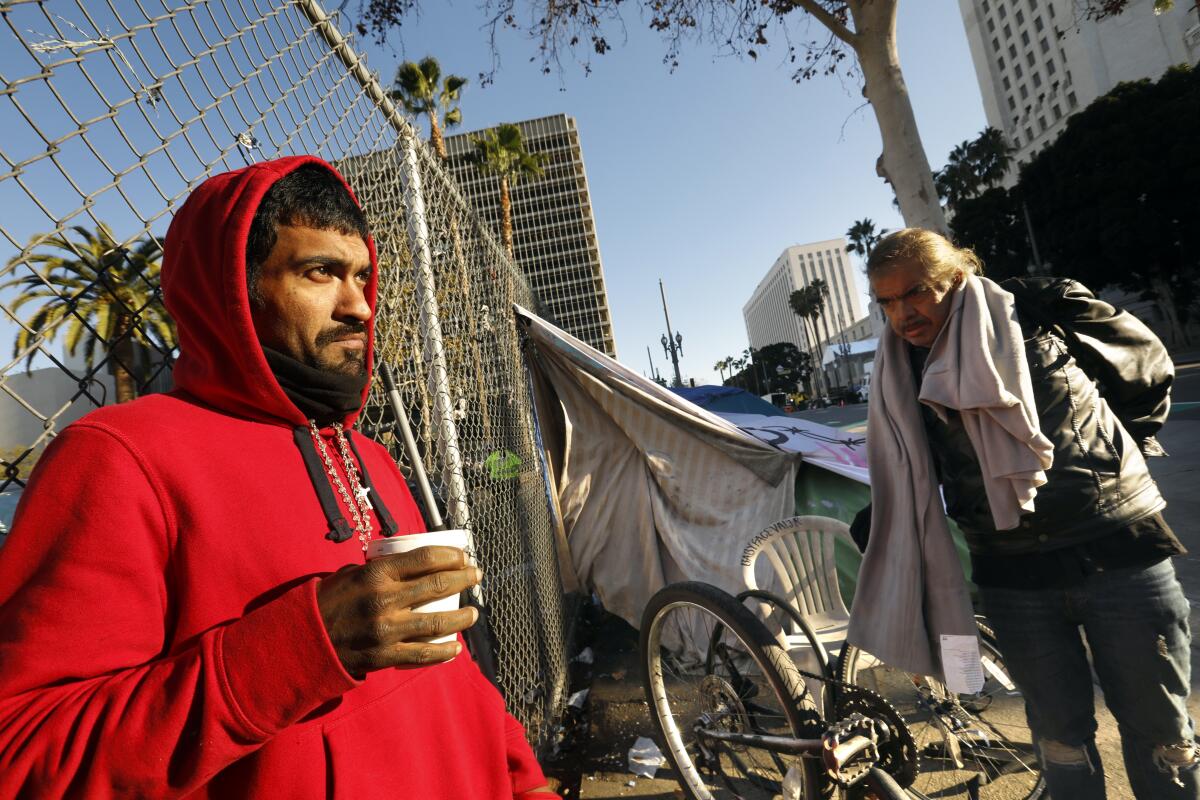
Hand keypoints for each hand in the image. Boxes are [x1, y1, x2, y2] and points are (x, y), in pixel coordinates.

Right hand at [317, 545, 481, 674]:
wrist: (304, 639)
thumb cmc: (328, 601)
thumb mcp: (351, 573)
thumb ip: (381, 569)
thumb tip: (412, 564)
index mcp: (376, 574)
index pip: (425, 558)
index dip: (451, 555)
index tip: (463, 556)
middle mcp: (384, 600)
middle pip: (438, 586)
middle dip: (464, 579)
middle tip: (476, 577)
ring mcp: (387, 630)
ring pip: (438, 622)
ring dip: (462, 617)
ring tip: (473, 613)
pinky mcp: (385, 656)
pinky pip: (423, 654)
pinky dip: (444, 651)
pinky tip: (456, 647)